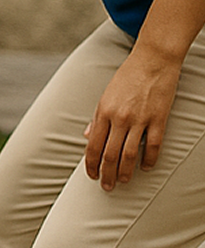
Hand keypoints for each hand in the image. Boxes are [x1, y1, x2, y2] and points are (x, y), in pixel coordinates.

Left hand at [84, 46, 183, 189]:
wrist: (152, 61)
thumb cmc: (127, 77)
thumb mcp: (105, 95)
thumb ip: (97, 118)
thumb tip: (88, 136)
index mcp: (103, 112)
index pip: (93, 145)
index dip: (91, 164)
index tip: (91, 175)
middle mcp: (119, 118)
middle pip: (110, 154)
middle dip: (106, 174)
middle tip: (106, 187)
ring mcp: (140, 120)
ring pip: (129, 154)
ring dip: (125, 171)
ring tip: (123, 182)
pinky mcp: (159, 119)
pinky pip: (153, 145)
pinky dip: (149, 159)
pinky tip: (145, 167)